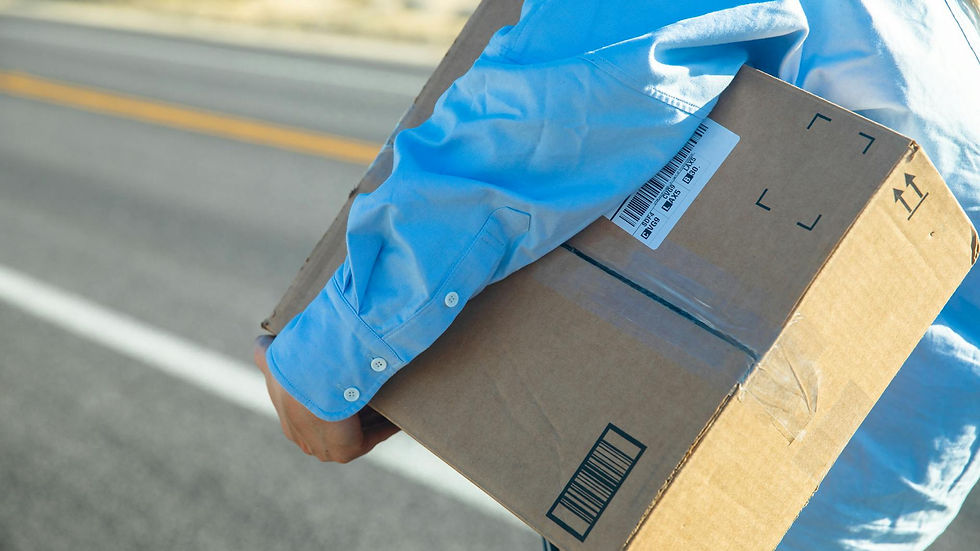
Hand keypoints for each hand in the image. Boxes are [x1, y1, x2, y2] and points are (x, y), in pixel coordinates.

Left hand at [253, 335, 400, 462]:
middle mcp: (307, 440)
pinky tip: (400, 408)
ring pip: (356, 431)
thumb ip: (264, 354)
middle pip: (337, 427)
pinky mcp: (346, 451)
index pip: (314, 417)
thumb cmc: (291, 367)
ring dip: (375, 416)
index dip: (334, 399)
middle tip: (375, 385)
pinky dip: (388, 423)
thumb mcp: (272, 357)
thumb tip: (261, 342)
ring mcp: (326, 448)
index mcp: (292, 422)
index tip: (351, 380)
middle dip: (356, 409)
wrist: (307, 380)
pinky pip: (373, 436)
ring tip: (393, 394)